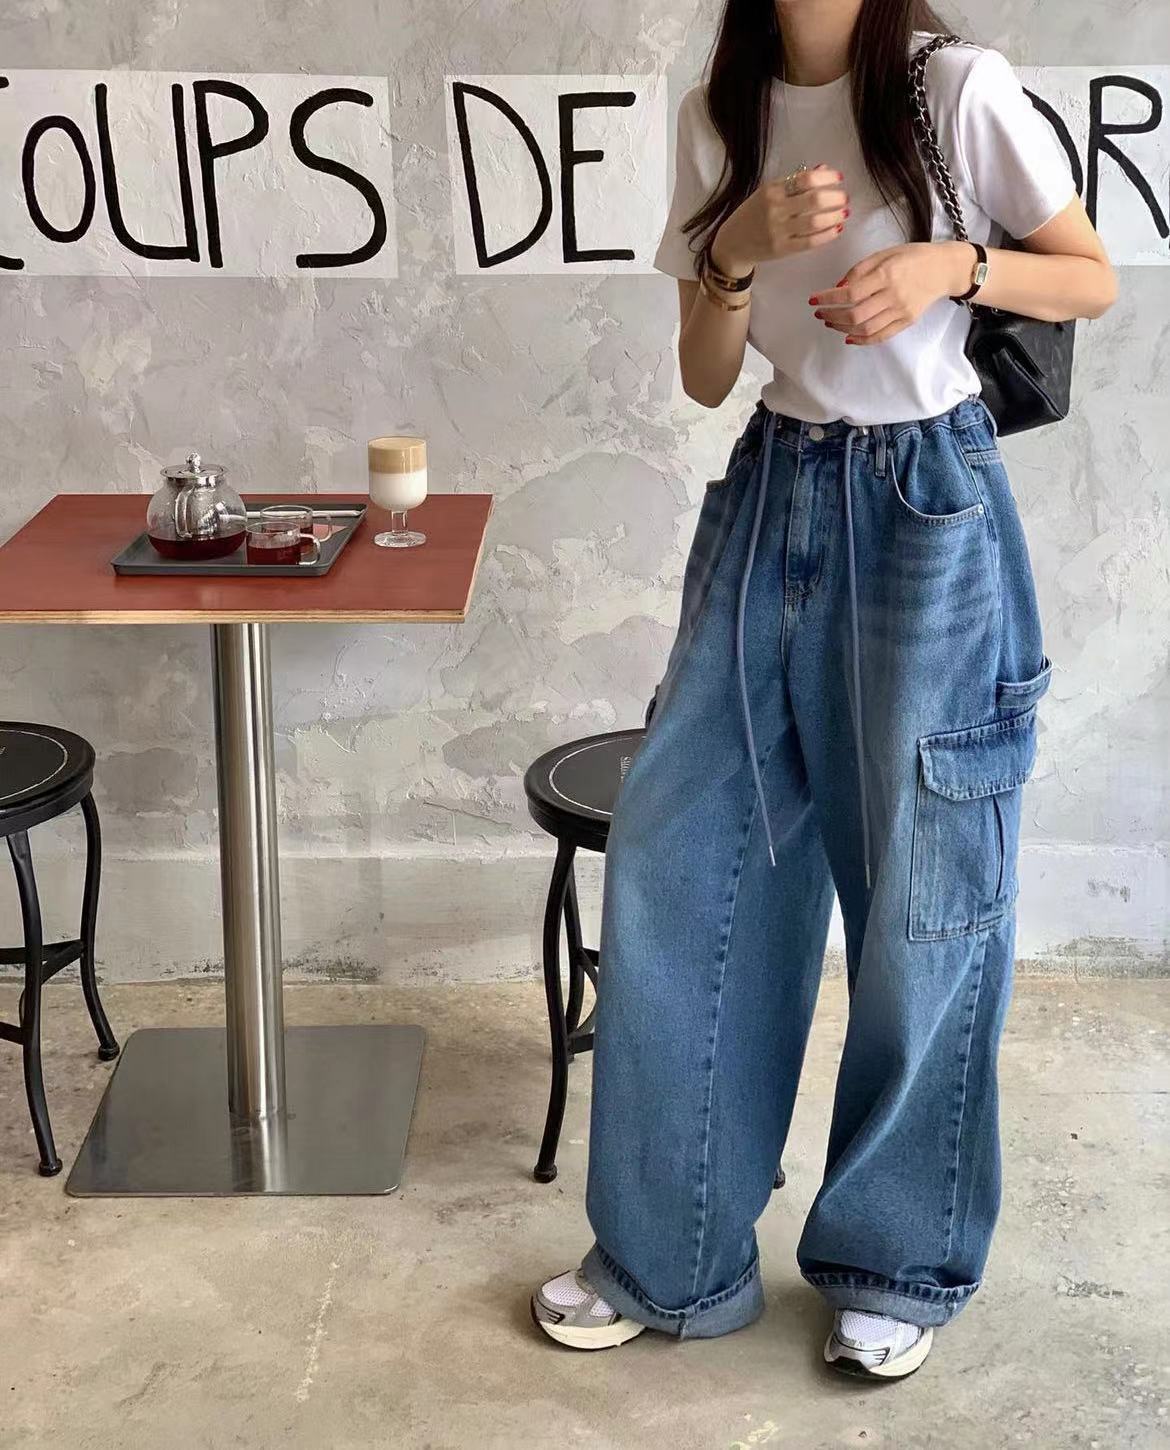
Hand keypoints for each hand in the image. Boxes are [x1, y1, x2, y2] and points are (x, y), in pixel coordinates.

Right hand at [711, 165, 849, 276]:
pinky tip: (837, 229)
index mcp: (772, 190)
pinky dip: (827, 235)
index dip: (827, 178)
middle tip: (845, 198)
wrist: (732, 243)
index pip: (806, 179)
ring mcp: (778, 231)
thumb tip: (823, 170)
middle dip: (835, 198)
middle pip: (814, 200)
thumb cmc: (752, 215)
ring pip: (815, 222)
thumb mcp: (768, 193)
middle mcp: (775, 209)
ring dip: (835, 216)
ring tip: (844, 213)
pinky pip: (810, 242)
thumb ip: (794, 182)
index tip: (839, 179)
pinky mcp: (782, 249)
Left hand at [810, 241, 974, 344]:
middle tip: (820, 314)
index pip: (850, 293)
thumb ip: (860, 269)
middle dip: (832, 316)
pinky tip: (848, 337)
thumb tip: (838, 287)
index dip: (828, 299)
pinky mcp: (906, 321)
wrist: (944, 269)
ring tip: (832, 322)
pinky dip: (861, 340)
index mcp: (886, 274)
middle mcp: (893, 295)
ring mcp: (901, 311)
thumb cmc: (914, 257)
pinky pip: (880, 336)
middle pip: (855, 315)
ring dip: (843, 329)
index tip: (814, 300)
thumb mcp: (886, 253)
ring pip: (865, 329)